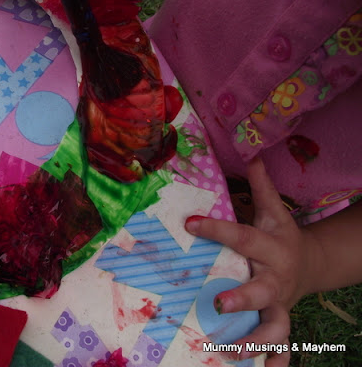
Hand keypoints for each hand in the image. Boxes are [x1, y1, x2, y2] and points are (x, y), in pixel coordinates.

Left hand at [185, 158, 320, 365]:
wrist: (308, 265)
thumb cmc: (280, 236)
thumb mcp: (273, 211)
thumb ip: (260, 187)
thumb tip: (251, 153)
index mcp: (272, 246)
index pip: (242, 236)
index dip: (217, 229)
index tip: (190, 224)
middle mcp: (276, 277)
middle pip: (264, 289)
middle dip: (243, 297)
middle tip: (218, 302)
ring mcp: (279, 304)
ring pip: (273, 327)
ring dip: (252, 340)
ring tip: (227, 350)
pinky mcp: (278, 322)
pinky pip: (280, 347)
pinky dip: (273, 361)